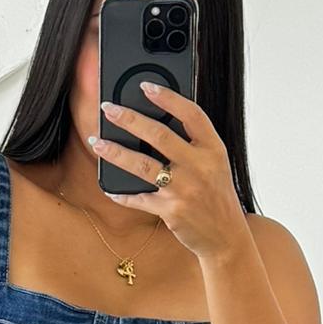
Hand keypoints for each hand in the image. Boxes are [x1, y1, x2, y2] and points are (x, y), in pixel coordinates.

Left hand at [88, 83, 249, 263]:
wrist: (226, 236)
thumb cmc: (215, 195)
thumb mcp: (215, 165)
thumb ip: (194, 144)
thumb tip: (155, 121)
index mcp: (214, 149)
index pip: (191, 114)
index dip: (168, 97)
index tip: (146, 86)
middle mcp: (200, 167)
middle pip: (159, 135)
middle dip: (129, 119)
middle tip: (108, 108)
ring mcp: (185, 190)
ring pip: (142, 165)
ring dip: (115, 152)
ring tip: (96, 142)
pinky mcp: (171, 211)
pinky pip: (139, 198)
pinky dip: (122, 194)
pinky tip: (109, 188)